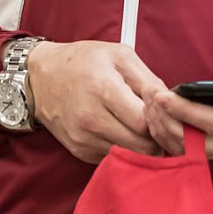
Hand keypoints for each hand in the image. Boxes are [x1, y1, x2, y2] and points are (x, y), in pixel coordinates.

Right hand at [27, 40, 165, 163]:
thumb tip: (171, 103)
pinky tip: (123, 132)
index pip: (144, 123)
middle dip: (156, 138)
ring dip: (141, 146)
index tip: (165, 115)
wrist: (41, 78)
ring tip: (143, 130)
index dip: (161, 121)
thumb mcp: (119, 55)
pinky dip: (123, 149)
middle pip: (140, 146)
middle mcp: (91, 118)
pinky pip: (112, 158)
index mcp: (104, 89)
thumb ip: (148, 79)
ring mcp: (84, 138)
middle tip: (161, 127)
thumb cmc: (83, 61)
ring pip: (129, 156)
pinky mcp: (80, 151)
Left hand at [143, 43, 212, 160]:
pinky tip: (159, 119)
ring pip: (195, 151)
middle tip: (148, 99)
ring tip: (149, 106)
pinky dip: (174, 138)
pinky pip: (196, 151)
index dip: (186, 112)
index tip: (162, 96)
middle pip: (201, 143)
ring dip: (167, 132)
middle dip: (169, 122)